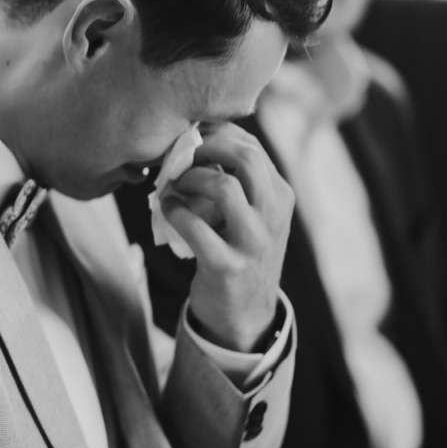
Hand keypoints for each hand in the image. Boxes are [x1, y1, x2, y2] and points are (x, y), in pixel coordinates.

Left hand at [160, 123, 293, 350]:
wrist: (244, 313)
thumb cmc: (238, 252)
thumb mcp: (251, 215)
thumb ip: (236, 181)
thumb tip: (195, 142)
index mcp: (281, 196)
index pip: (252, 146)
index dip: (216, 134)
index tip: (190, 135)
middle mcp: (274, 216)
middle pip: (246, 157)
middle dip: (206, 147)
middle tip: (180, 155)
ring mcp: (254, 242)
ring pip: (226, 187)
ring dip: (190, 178)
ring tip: (174, 184)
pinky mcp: (228, 266)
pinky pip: (196, 228)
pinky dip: (175, 212)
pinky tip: (166, 208)